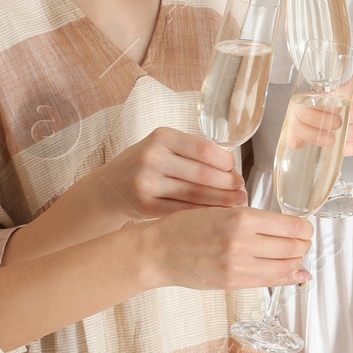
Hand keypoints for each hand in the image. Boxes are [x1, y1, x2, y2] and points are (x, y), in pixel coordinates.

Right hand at [83, 128, 246, 224]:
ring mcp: (146, 182)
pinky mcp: (144, 205)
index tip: (236, 171)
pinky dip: (203, 214)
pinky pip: (183, 211)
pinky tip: (217, 216)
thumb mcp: (163, 147)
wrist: (108, 188)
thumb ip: (192, 152)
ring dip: (221, 201)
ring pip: (194, 194)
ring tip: (237, 204)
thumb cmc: (145, 166)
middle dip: (228, 184)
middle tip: (243, 191)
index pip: (204, 149)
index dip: (226, 163)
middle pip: (202, 173)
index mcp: (162, 136)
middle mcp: (152, 156)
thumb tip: (232, 169)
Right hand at [146, 207, 311, 289]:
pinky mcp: (233, 283)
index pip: (289, 226)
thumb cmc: (186, 227)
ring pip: (284, 267)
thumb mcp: (220, 211)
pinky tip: (297, 274)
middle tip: (304, 241)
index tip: (306, 227)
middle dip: (303, 245)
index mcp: (240, 218)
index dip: (304, 228)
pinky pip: (269, 281)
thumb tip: (285, 229)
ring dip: (297, 261)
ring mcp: (238, 267)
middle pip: (291, 248)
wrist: (159, 251)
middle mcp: (242, 243)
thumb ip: (251, 220)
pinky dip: (287, 278)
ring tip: (298, 256)